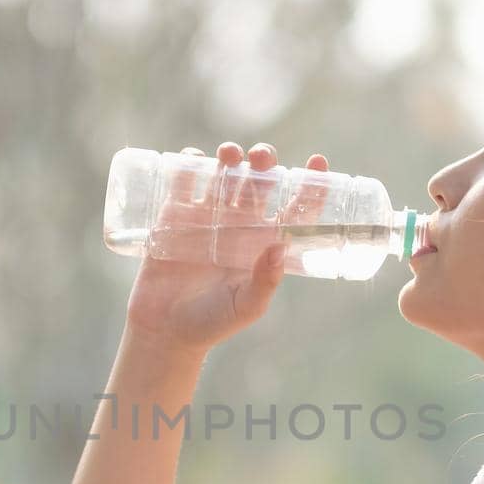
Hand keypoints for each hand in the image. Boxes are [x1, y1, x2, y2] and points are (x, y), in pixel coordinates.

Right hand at [124, 142, 329, 355]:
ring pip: (225, 173)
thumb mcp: (246, 306)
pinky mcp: (175, 215)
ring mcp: (208, 217)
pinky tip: (193, 157)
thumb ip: (265, 281)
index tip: (318, 162)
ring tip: (229, 154)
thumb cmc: (212, 323)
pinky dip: (189, 162)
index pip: (295, 207)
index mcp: (265, 242)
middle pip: (259, 181)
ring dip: (230, 156)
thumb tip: (281, 246)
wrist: (165, 330)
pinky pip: (184, 180)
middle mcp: (240, 225)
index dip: (310, 184)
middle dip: (264, 161)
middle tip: (262, 158)